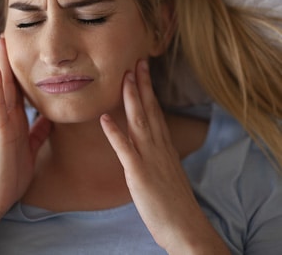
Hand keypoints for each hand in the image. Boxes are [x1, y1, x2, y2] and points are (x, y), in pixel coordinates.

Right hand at [0, 38, 50, 220]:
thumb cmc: (13, 171)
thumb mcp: (32, 146)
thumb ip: (39, 131)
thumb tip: (49, 117)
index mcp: (18, 120)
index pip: (20, 91)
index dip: (22, 73)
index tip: (25, 54)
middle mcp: (9, 116)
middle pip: (10, 84)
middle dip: (10, 61)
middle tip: (9, 38)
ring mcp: (2, 122)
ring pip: (3, 88)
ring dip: (2, 65)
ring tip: (1, 43)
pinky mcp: (0, 131)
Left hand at [100, 60, 228, 253]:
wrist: (185, 227)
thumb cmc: (174, 200)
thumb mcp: (167, 168)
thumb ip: (158, 152)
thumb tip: (150, 140)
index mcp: (164, 144)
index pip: (156, 110)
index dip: (148, 89)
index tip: (143, 70)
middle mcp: (158, 146)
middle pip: (149, 109)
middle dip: (142, 84)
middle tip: (136, 61)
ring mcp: (149, 158)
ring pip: (139, 121)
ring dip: (131, 99)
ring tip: (124, 78)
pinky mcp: (138, 173)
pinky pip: (125, 150)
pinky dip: (114, 133)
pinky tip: (104, 118)